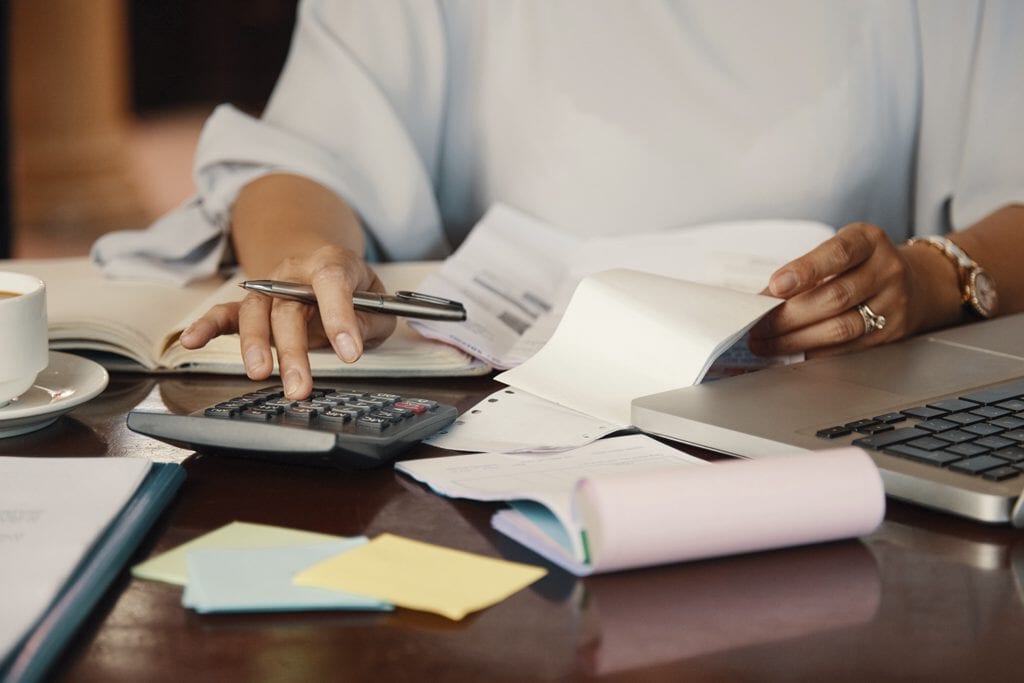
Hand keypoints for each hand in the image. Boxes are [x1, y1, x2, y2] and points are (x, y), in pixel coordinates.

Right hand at [179, 245, 396, 398]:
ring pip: (256, 313)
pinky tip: (192, 340)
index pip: (332, 282)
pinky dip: (206, 326)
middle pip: (288, 307)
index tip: (350, 352)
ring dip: (256, 346)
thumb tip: (351, 341)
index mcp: (332, 263)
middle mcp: (294, 273)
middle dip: (294, 349)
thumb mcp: (378, 304)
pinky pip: (225, 314)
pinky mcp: (252, 306)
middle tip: (300, 385)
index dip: (340, 316)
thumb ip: (369, 320)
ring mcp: (269, 289)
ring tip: (260, 375)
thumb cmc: (355, 290)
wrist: (326, 268)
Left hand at [748, 222, 943, 358]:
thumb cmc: (863, 264)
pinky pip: (847, 347)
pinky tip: (792, 351)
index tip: (776, 284)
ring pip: (840, 328)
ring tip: (766, 343)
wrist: (917, 282)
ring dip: (796, 339)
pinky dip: (814, 351)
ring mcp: (893, 303)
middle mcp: (886, 270)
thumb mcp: (839, 251)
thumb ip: (805, 269)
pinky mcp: (891, 333)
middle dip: (788, 316)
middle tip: (757, 326)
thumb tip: (763, 300)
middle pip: (834, 297)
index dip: (805, 270)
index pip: (838, 254)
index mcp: (869, 241)